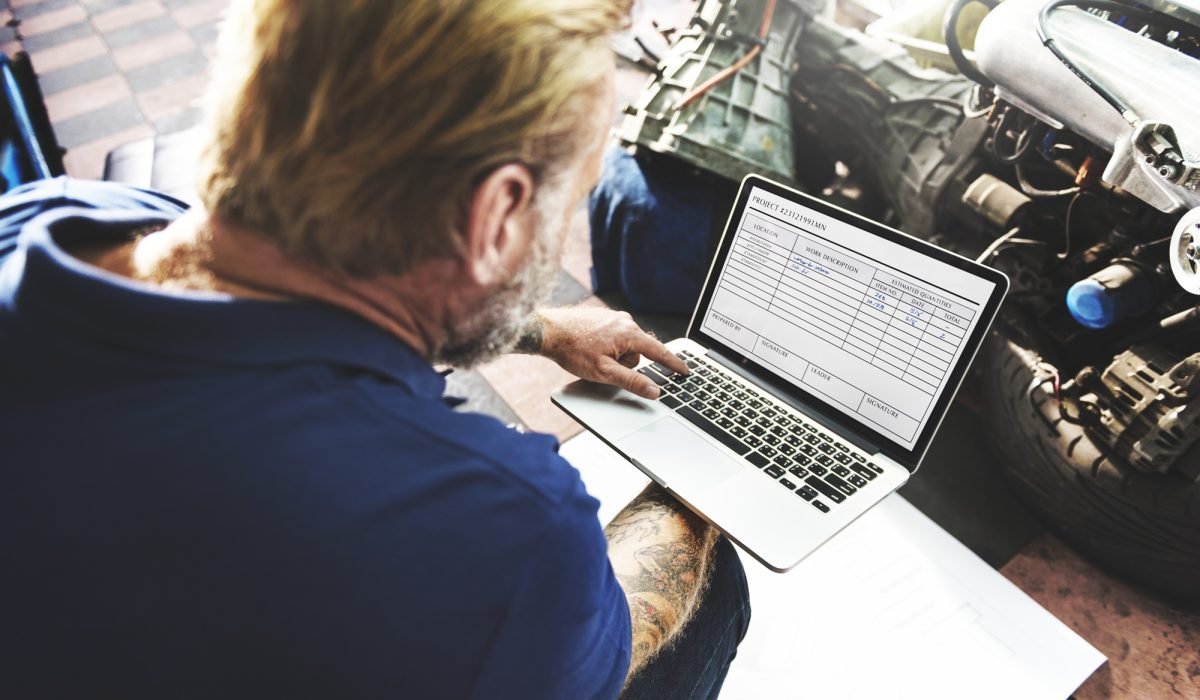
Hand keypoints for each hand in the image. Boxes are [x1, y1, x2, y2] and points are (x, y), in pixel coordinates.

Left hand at [516, 307, 688, 398]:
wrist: (548, 331)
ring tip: (592, 357)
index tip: (685, 371)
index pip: (658, 351)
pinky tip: (590, 348)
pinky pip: (614, 337)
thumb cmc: (573, 350)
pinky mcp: (603, 317)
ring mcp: (614, 318)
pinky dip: (607, 347)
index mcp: (629, 333)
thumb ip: (632, 381)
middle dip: (625, 363)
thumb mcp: (604, 372)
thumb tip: (654, 391)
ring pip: (625, 345)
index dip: (673, 364)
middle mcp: (625, 321)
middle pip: (638, 351)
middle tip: (603, 367)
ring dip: (614, 356)